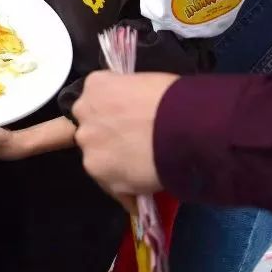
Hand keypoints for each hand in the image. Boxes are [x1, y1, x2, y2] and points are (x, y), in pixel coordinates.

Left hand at [73, 71, 176, 202]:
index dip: (112, 113)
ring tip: (144, 167)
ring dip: (115, 163)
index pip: (95, 101)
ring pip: (98, 158)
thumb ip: (128, 97)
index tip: (126, 122)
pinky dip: (126, 187)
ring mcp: (89, 145)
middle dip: (107, 137)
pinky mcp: (100, 173)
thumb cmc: (176, 99)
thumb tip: (134, 113)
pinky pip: (112, 184)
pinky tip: (146, 184)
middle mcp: (84, 114)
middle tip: (134, 144)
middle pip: (90, 128)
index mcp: (96, 85)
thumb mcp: (145, 83)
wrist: (187, 127)